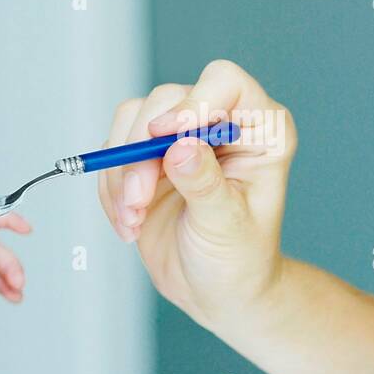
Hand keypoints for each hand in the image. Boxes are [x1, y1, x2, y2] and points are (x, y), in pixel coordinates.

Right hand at [97, 59, 296, 331]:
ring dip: (122, 173)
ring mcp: (181, 136)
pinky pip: (113, 149)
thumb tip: (180, 147)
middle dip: (143, 152)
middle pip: (167, 98)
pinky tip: (130, 223)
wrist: (216, 291)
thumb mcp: (226, 226)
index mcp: (261, 130)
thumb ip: (205, 185)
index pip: (225, 83)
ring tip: (134, 220)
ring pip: (132, 119)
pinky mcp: (148, 154)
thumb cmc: (238, 261)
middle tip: (138, 203)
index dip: (192, 102)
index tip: (166, 137)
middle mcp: (221, 122)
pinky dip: (112, 187)